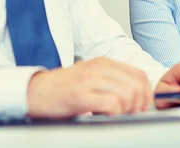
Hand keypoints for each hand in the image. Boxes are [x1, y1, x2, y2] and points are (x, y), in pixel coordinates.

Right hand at [26, 57, 151, 118]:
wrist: (34, 92)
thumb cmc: (62, 89)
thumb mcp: (90, 77)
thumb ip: (110, 80)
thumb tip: (136, 95)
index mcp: (103, 62)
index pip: (139, 75)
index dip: (145, 94)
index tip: (140, 106)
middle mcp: (98, 68)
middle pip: (137, 85)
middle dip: (139, 104)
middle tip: (129, 114)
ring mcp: (89, 80)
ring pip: (127, 94)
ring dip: (127, 110)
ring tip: (116, 116)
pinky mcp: (81, 95)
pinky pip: (112, 104)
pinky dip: (115, 114)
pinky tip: (104, 116)